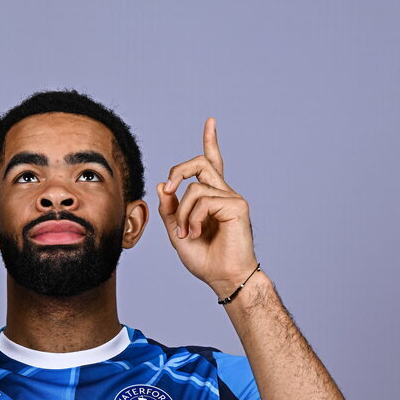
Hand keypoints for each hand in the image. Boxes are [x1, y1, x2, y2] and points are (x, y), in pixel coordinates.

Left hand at [156, 118, 257, 296]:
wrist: (223, 278)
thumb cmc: (205, 260)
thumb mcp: (177, 233)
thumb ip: (170, 210)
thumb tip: (163, 185)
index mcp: (212, 198)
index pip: (211, 164)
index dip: (210, 142)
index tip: (210, 122)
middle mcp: (223, 193)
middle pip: (201, 163)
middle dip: (179, 170)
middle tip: (169, 188)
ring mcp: (232, 198)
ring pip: (195, 187)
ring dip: (182, 213)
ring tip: (186, 234)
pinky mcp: (237, 205)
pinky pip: (203, 200)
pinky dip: (192, 218)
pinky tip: (195, 233)